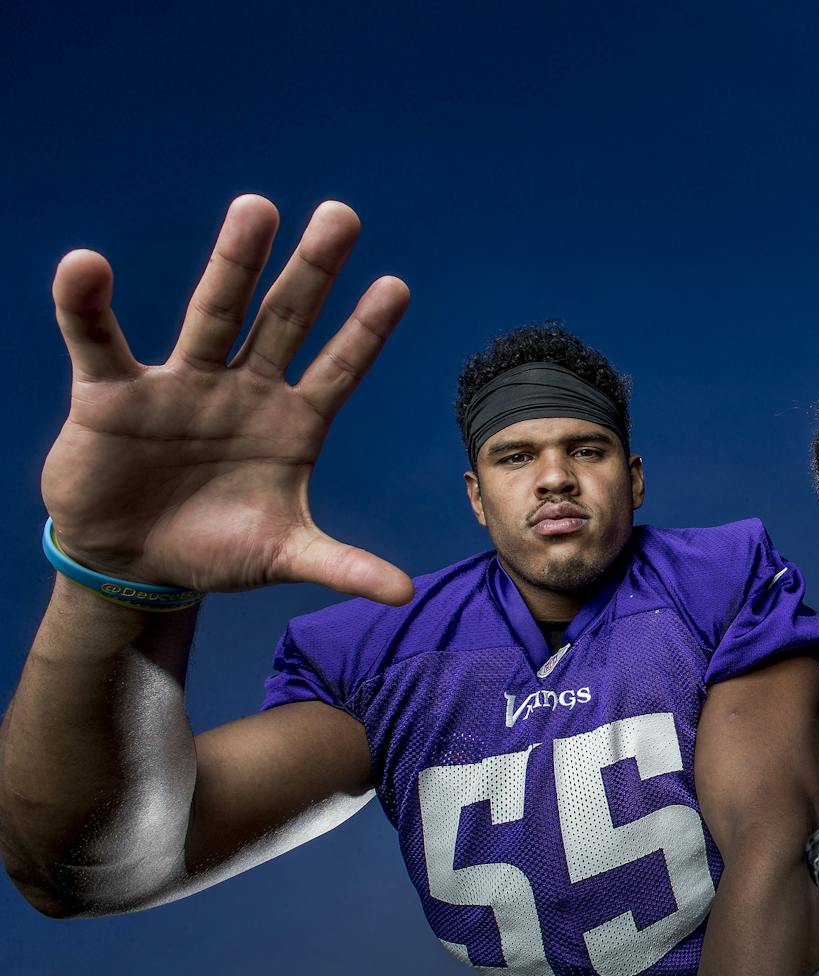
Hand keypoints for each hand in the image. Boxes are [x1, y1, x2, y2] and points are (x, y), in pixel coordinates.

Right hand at [41, 197, 412, 604]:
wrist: (134, 564)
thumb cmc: (217, 548)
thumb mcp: (282, 555)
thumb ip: (341, 565)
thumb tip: (404, 593)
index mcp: (293, 423)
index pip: (341, 368)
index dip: (366, 331)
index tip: (397, 287)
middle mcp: (244, 389)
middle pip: (285, 320)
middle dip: (312, 271)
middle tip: (342, 216)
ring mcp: (183, 385)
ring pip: (212, 312)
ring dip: (233, 263)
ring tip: (255, 210)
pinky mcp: (114, 394)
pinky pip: (98, 340)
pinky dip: (87, 305)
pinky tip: (86, 267)